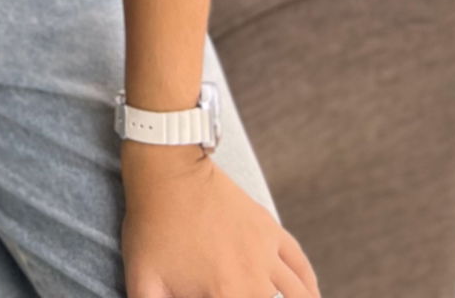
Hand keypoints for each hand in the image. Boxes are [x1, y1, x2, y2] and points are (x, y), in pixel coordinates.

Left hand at [120, 150, 321, 297]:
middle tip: (232, 293)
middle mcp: (254, 280)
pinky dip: (309, 285)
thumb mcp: (143, 281)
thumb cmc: (151, 226)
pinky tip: (311, 295)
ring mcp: (266, 253)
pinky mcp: (270, 229)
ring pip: (299, 295)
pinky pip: (300, 264)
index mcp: (226, 296)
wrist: (167, 169)